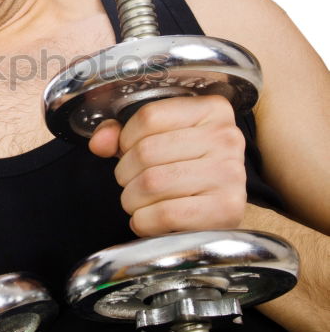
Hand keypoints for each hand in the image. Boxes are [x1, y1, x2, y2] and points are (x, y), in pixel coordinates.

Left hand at [89, 95, 246, 236]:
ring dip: (132, 199)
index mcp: (211, 110)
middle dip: (126, 173)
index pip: (149, 117)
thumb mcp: (159, 140)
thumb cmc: (188, 170)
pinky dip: (145, 221)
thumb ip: (123, 135)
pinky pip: (166, 214)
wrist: (219, 209)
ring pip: (152, 183)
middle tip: (132, 183)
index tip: (129, 152)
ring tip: (139, 202)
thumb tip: (99, 142)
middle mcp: (226, 137)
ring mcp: (230, 174)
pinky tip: (149, 219)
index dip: (126, 139)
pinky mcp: (228, 209)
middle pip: (147, 151)